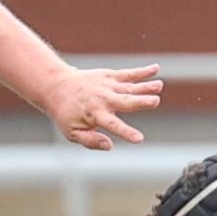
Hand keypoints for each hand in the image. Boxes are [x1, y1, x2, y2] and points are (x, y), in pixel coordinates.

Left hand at [39, 64, 161, 150]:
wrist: (57, 87)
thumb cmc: (66, 113)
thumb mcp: (72, 132)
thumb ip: (90, 141)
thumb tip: (110, 146)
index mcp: (95, 115)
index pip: (113, 125)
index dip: (126, 132)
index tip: (139, 139)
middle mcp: (103, 100)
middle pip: (125, 102)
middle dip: (140, 102)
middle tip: (155, 101)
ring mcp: (107, 86)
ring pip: (130, 87)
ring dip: (145, 86)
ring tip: (159, 86)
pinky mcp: (110, 76)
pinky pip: (128, 73)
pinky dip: (142, 71)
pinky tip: (156, 69)